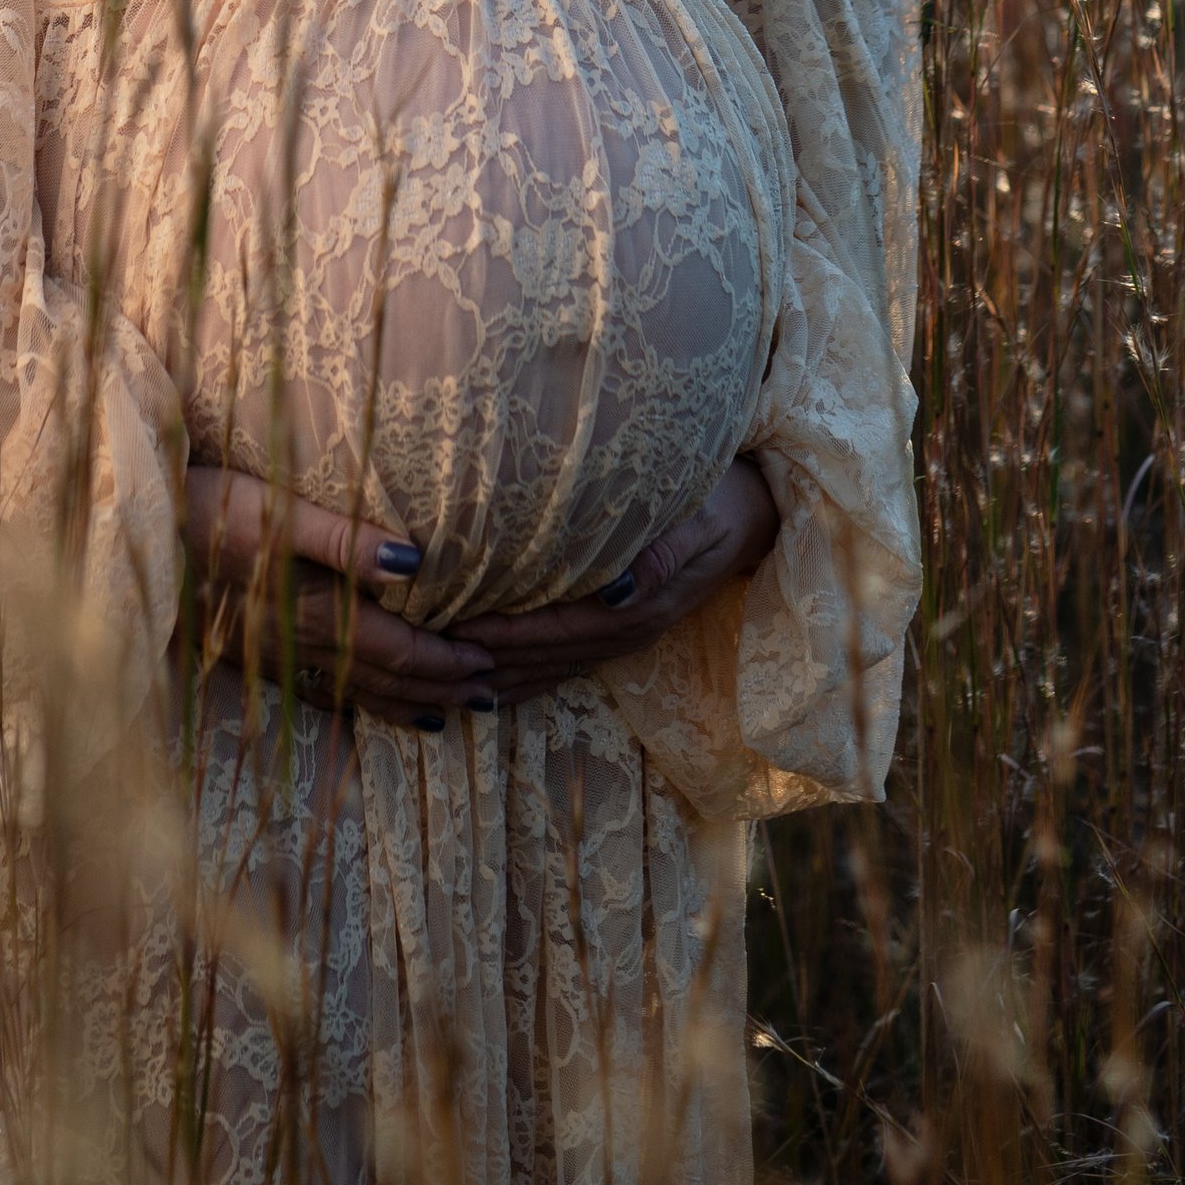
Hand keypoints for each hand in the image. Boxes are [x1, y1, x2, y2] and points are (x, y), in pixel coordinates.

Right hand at [181, 466, 495, 729]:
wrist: (128, 534)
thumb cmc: (202, 507)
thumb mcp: (273, 510)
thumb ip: (343, 540)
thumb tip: (414, 563)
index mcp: (311, 610)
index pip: (397, 650)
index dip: (445, 661)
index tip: (489, 663)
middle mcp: (295, 644)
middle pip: (382, 679)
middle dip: (438, 690)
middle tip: (489, 696)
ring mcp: (269, 654)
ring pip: (350, 692)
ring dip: (401, 704)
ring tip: (443, 716)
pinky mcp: (244, 651)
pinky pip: (311, 690)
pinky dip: (348, 703)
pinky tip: (358, 707)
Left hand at [458, 456, 782, 707]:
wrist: (758, 512)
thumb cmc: (721, 498)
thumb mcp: (702, 519)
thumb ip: (664, 554)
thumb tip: (619, 590)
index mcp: (639, 607)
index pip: (559, 630)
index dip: (506, 636)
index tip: (454, 634)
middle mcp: (626, 631)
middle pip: (545, 658)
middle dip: (485, 661)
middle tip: (426, 658)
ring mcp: (623, 636)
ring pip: (548, 669)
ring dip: (497, 676)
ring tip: (439, 680)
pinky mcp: (619, 630)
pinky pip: (562, 664)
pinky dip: (522, 677)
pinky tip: (485, 686)